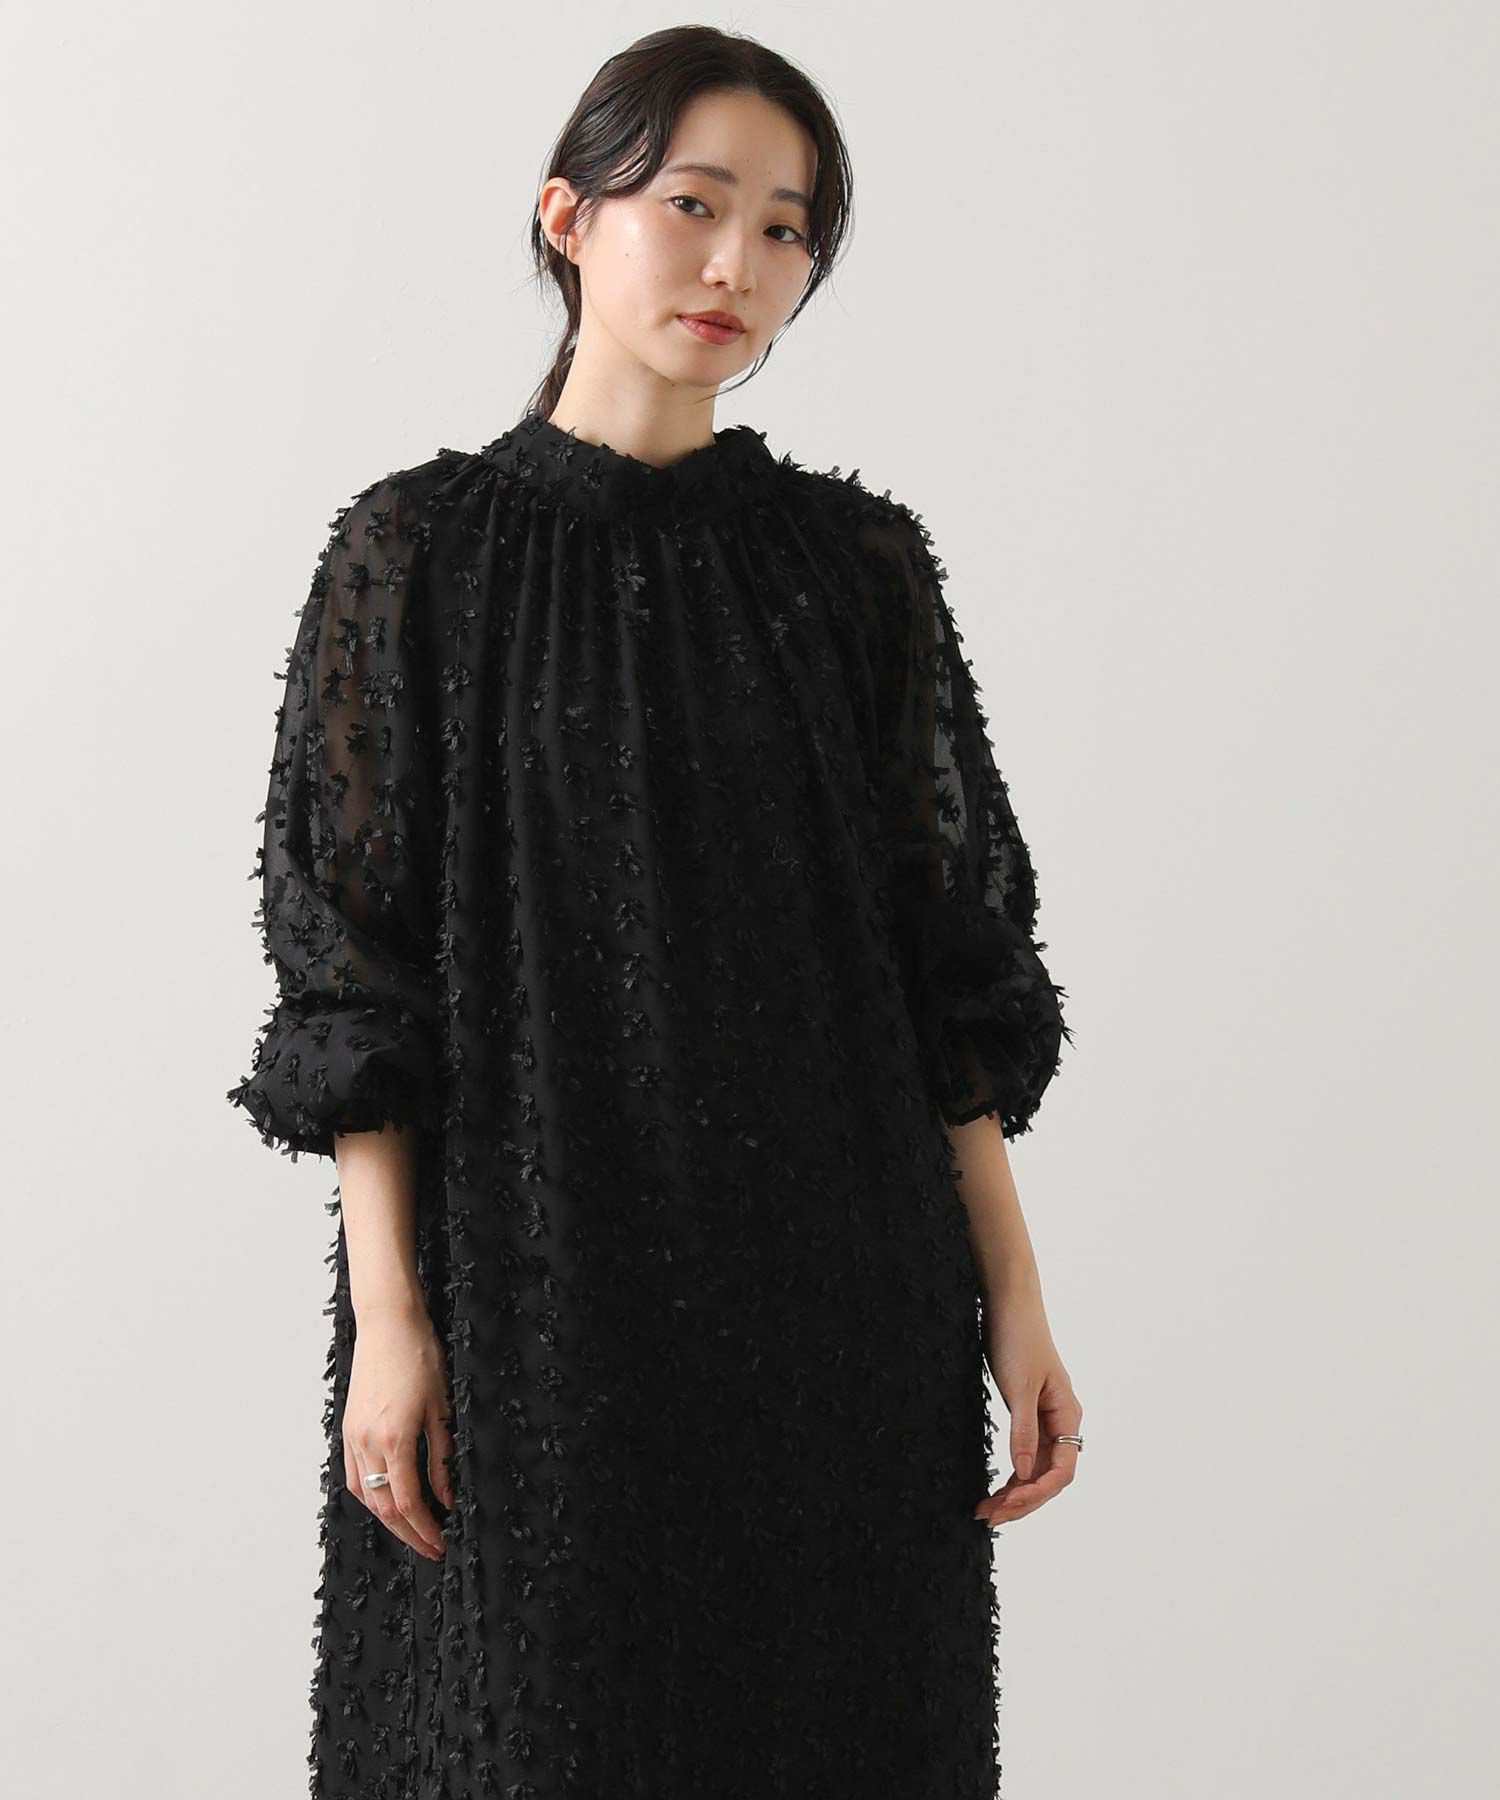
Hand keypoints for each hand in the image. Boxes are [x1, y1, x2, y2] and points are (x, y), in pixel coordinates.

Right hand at [342, 1301, 454, 1560]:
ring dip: (388, 1520)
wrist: (388, 1324)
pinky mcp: (348, 1429)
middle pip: (384, 1508)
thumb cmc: (420, 1357)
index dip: (426, 1530)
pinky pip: (353, 1476)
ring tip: (413, 1530)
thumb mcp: (441, 1409)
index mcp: (395, 1440)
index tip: (443, 1543)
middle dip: (409, 1534)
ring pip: (365, 1496)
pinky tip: (386, 1500)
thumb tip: (446, 1498)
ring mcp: (353, 1437)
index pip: (409, 1503)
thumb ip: (441, 1459)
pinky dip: (369, 1496)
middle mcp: (367, 1444)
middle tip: (432, 1547)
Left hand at [973, 1290, 1082, 1526]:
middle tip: (988, 1516)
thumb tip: (1022, 1473)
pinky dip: (1012, 1474)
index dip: (1036, 1492)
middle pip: (1048, 1476)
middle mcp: (1061, 1422)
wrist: (1008, 1303)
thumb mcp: (1018, 1386)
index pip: (1061, 1470)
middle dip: (1021, 1501)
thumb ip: (1023, 1432)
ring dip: (1015, 1492)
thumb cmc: (1018, 1338)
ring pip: (1035, 1469)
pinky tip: (996, 1487)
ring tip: (986, 1510)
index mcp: (1067, 1415)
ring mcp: (1045, 1419)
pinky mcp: (1028, 1414)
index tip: (1007, 1504)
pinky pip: (1025, 1455)